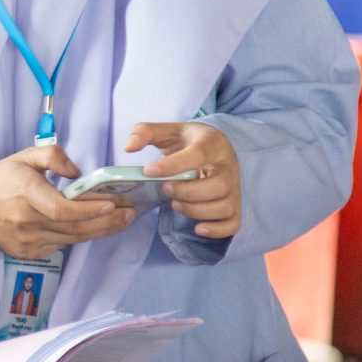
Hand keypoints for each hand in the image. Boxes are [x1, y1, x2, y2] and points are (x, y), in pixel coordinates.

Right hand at [0, 144, 135, 260]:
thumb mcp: (23, 157)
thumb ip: (52, 156)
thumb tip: (78, 172)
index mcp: (25, 194)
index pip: (61, 208)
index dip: (88, 209)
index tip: (111, 204)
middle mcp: (27, 221)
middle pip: (74, 227)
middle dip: (106, 221)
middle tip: (130, 213)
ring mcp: (27, 240)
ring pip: (72, 238)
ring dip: (100, 230)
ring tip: (122, 220)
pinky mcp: (28, 252)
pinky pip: (62, 245)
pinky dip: (81, 236)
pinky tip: (97, 228)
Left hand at [127, 120, 241, 239]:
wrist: (213, 147)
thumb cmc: (186, 141)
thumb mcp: (166, 131)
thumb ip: (144, 132)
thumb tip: (127, 147)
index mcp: (211, 144)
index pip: (197, 155)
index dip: (173, 165)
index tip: (149, 171)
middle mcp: (228, 166)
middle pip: (217, 186)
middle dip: (187, 192)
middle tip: (164, 189)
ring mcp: (234, 188)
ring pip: (224, 206)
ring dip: (196, 211)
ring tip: (175, 204)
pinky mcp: (234, 205)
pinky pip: (233, 223)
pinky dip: (217, 230)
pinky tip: (197, 228)